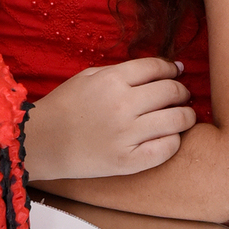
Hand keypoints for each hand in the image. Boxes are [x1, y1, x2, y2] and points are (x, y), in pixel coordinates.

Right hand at [23, 58, 195, 180]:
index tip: (175, 73)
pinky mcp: (128, 161)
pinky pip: (167, 148)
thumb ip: (123, 71)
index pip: (156, 68)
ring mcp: (126, 134)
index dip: (171, 69)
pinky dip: (175, 140)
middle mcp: (122, 105)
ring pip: (177, 120)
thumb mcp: (88, 77)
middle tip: (182, 95)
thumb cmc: (64, 107)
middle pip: (171, 91)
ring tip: (184, 116)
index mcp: (111, 80)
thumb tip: (164, 69)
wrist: (41, 143)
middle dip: (182, 91)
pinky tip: (170, 136)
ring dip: (186, 115)